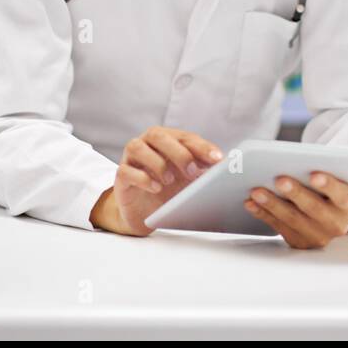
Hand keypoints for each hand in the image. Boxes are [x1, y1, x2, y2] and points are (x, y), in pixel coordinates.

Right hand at [91, 126, 223, 235]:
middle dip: (178, 152)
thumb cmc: (170, 191)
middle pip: (158, 135)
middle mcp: (147, 144)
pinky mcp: (121, 177)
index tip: (217, 160)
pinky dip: (142, 178)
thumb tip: (225, 167)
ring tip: (169, 181)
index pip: (185, 136)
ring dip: (157, 163)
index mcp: (168, 140)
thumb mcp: (189, 180)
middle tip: (191, 171)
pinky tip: (155, 188)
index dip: (201, 146)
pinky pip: (126, 170)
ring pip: (137, 147)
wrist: (145, 212)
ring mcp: (131, 159)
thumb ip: (203, 171)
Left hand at [244, 172, 347, 248]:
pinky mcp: (299, 241)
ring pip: (292, 219)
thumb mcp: (346, 177)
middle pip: (314, 209)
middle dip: (295, 193)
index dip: (329, 186)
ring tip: (257, 190)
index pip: (342, 195)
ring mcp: (317, 236)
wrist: (334, 212)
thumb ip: (340, 167)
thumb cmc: (336, 186)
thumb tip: (325, 156)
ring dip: (273, 204)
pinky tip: (250, 202)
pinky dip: (263, 214)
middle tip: (279, 179)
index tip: (314, 175)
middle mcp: (336, 224)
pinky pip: (278, 227)